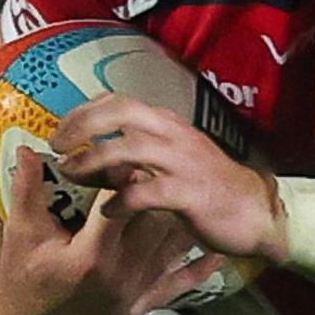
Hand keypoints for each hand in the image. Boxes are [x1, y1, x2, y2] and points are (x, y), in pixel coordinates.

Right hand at [0, 153, 213, 314]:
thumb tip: (29, 149)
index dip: (126, 174)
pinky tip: (213, 248)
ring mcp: (135, 294)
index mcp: (90, 256)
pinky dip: (199, 266)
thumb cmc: (20, 280)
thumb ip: (27, 190)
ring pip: (173, 247)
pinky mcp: (142, 307)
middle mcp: (120, 275)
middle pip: (156, 220)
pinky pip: (180, 284)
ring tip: (186, 193)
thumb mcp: (20, 233)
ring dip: (181, 218)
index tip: (126, 153)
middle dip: (158, 190)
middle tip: (161, 167)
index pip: (122, 203)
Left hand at [52, 97, 281, 261]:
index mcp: (168, 125)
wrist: (258, 212)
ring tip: (71, 175)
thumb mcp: (169, 166)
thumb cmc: (209, 189)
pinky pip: (149, 191)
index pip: (119, 101)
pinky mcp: (192, 193)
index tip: (60, 130)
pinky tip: (108, 211)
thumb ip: (132, 161)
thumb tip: (89, 162)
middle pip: (121, 112)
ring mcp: (184, 162)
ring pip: (130, 147)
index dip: (84, 111)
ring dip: (93, 159)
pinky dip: (123, 199)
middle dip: (82, 124)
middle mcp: (174, 135)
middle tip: (57, 145)